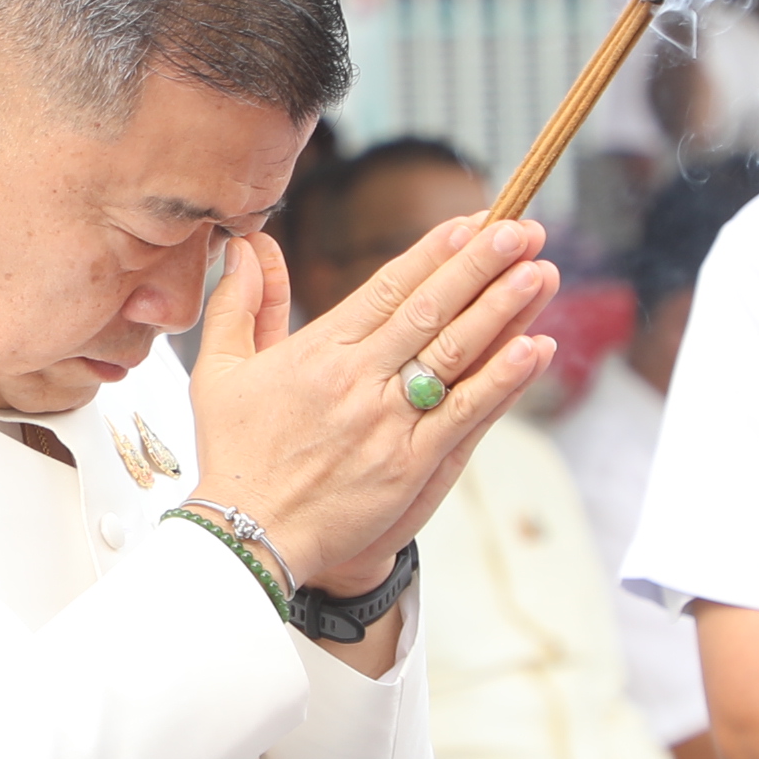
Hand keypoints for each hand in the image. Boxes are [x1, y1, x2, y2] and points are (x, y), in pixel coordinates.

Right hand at [185, 214, 557, 595]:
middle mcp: (357, 378)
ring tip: (539, 272)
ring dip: (502, 310)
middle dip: (481, 264)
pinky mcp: (409, 465)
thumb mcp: (219, 370)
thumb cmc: (235, 456)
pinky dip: (502, 381)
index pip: (388, 288)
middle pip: (430, 309)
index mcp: (318, 351)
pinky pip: (464, 414)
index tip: (473, 221)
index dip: (435, 253)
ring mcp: (387, 421)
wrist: (246, 537)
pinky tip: (535, 349)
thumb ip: (240, 304)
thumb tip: (248, 247)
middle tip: (524, 229)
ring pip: (455, 353)